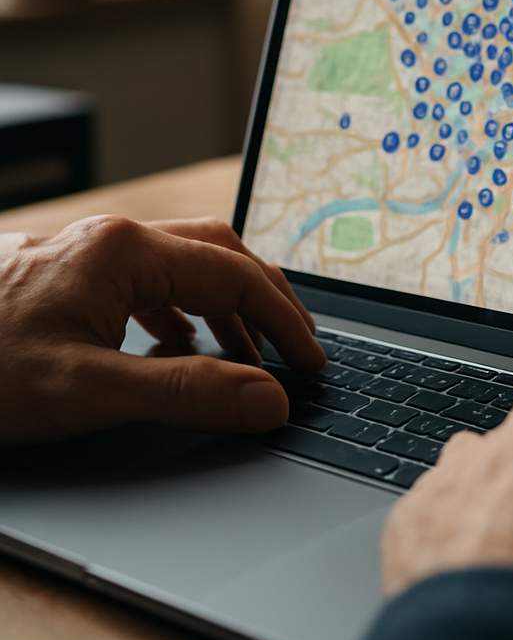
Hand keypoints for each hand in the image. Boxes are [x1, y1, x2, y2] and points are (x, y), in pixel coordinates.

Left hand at [0, 215, 323, 445]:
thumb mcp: (85, 391)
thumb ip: (185, 393)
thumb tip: (268, 401)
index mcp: (126, 251)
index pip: (236, 274)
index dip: (284, 318)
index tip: (311, 361)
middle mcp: (115, 239)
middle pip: (220, 253)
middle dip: (265, 300)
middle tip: (295, 349)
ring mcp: (92, 253)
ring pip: (188, 263)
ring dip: (228, 305)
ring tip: (250, 354)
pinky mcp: (73, 275)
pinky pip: (152, 281)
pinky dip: (185, 312)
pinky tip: (180, 347)